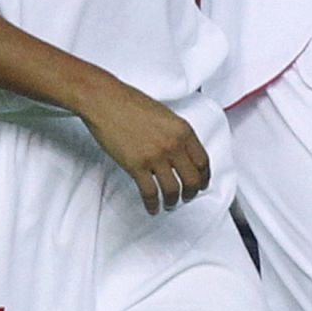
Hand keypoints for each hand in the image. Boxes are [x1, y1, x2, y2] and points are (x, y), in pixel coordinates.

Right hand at [78, 78, 210, 214]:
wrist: (107, 102)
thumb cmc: (132, 103)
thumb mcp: (166, 115)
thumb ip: (177, 134)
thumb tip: (182, 152)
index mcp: (184, 130)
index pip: (203, 161)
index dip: (204, 176)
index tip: (202, 183)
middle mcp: (174, 145)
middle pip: (192, 178)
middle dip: (192, 192)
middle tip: (188, 197)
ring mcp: (155, 156)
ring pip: (173, 189)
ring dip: (173, 201)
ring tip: (170, 204)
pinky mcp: (136, 166)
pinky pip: (150, 192)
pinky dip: (153, 204)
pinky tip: (153, 208)